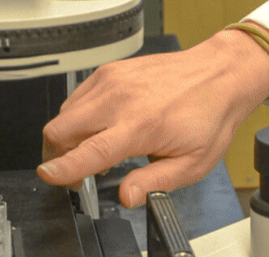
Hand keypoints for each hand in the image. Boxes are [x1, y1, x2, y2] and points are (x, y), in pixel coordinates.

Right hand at [40, 27, 268, 206]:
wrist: (220, 73)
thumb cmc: (209, 114)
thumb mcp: (192, 163)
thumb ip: (154, 182)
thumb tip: (126, 196)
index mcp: (141, 125)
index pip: (89, 151)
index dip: (62, 168)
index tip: (48, 175)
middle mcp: (121, 100)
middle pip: (60, 129)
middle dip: (58, 156)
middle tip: (77, 171)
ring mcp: (112, 81)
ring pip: (64, 113)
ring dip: (68, 136)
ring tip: (93, 148)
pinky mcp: (110, 71)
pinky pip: (76, 97)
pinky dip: (78, 116)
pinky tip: (100, 125)